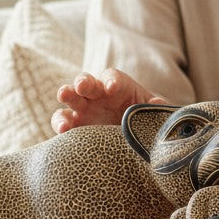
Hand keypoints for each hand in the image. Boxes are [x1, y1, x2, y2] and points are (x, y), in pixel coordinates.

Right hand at [51, 69, 165, 132]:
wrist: (133, 141)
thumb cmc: (142, 120)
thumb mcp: (152, 113)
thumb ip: (156, 109)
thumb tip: (158, 105)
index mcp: (117, 86)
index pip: (112, 77)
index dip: (111, 80)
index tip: (112, 87)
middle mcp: (97, 94)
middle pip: (87, 81)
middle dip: (84, 82)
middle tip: (83, 86)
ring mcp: (83, 110)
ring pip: (70, 98)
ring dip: (66, 95)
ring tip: (64, 98)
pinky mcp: (74, 127)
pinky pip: (62, 122)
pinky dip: (60, 124)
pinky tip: (63, 129)